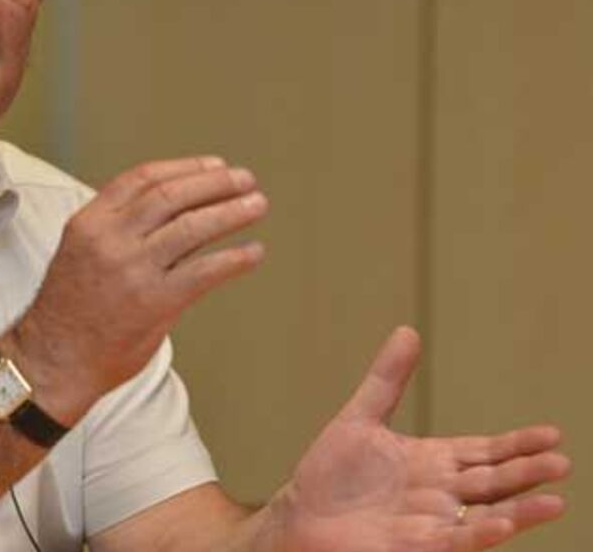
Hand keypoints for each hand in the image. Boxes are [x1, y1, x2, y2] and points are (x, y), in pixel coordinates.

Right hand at [11, 156, 267, 422]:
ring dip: (231, 212)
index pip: (143, 178)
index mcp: (89, 222)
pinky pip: (204, 271)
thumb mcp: (81, 252)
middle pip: (172, 196)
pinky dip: (234, 258)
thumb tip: (174, 211)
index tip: (215, 166)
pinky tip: (252, 253)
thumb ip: (118, 229)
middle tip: (245, 180)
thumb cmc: (69, 310)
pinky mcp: (154, 302)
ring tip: (256, 205)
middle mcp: (109, 240)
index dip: (185, 168)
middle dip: (215, 184)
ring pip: (192, 227)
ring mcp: (132, 270)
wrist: (53, 360)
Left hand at [275, 327, 569, 551]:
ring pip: (484, 513)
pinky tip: (502, 522)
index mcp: (433, 462)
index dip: (517, 444)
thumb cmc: (330, 475)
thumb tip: (408, 331)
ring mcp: (430, 520)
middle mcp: (440, 493)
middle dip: (527, 472)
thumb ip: (387, 379)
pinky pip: (454, 540)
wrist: (300, 516)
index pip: (485, 451)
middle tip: (563, 461)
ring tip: (555, 501)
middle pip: (493, 480)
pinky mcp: (415, 545)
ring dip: (520, 510)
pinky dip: (479, 532)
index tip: (552, 434)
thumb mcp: (360, 418)